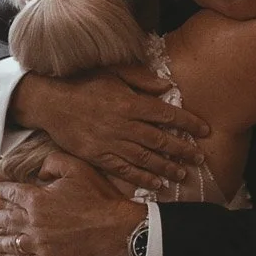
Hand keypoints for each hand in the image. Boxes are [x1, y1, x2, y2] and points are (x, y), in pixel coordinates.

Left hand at [0, 151, 145, 255]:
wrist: (115, 228)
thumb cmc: (98, 197)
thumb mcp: (76, 169)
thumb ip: (52, 164)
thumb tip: (39, 172)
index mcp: (36, 199)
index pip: (12, 193)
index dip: (3, 191)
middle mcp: (32, 222)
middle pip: (7, 220)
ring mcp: (39, 244)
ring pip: (13, 243)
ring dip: (1, 241)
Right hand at [11, 64, 208, 188]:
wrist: (50, 101)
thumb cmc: (83, 82)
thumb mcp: (114, 71)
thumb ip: (141, 79)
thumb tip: (167, 86)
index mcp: (130, 103)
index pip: (167, 115)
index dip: (188, 123)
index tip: (205, 130)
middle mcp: (123, 124)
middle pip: (159, 140)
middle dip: (182, 150)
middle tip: (199, 159)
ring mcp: (110, 142)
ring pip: (144, 158)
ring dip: (165, 168)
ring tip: (182, 175)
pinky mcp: (97, 155)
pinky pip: (122, 169)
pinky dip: (140, 178)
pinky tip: (154, 184)